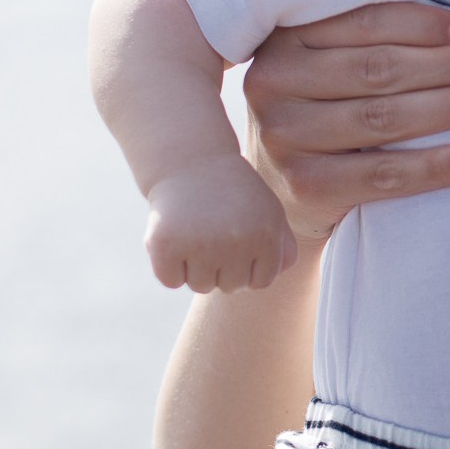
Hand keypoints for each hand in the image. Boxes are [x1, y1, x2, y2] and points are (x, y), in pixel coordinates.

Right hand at [145, 154, 299, 292]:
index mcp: (265, 236)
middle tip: (215, 231)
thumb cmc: (234, 192)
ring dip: (196, 266)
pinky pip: (171, 281)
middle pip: (230, 287)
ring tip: (197, 231)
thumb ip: (284, 247)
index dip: (248, 265)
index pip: (260, 283)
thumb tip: (277, 275)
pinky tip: (175, 237)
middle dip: (223, 266)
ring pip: (200, 286)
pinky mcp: (165, 245)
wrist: (191, 162)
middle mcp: (235, 242)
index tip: (240, 239)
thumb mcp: (270, 212)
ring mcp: (199, 244)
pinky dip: (169, 266)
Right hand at [241, 2, 449, 240]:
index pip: (368, 23)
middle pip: (380, 69)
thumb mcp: (332, 67)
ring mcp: (284, 137)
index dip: (430, 26)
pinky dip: (436, 167)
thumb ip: (375, 41)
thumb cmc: (328, 114)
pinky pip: (383, 174)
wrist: (284, 195)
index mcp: (285, 39)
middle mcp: (273, 82)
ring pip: (384, 118)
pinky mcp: (304, 186)